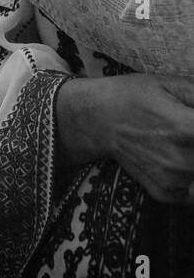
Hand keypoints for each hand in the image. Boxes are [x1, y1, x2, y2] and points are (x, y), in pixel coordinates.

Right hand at [56, 74, 193, 203]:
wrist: (93, 119)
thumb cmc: (132, 96)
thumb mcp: (169, 84)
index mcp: (189, 128)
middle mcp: (184, 159)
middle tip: (188, 134)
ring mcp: (174, 180)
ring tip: (181, 144)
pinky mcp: (165, 193)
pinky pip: (193, 193)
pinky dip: (192, 180)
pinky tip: (179, 161)